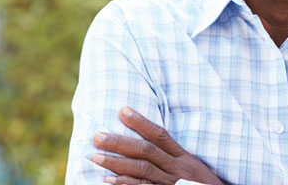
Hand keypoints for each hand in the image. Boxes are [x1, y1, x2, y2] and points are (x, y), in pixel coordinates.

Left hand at [91, 106, 223, 184]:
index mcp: (183, 158)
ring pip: (142, 170)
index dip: (141, 122)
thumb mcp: (193, 168)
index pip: (160, 135)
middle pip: (146, 151)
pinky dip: (125, 184)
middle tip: (97, 136)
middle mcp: (177, 169)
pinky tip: (108, 180)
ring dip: (117, 162)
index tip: (122, 110)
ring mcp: (171, 184)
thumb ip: (174, 156)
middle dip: (120, 142)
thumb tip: (151, 143)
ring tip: (95, 156)